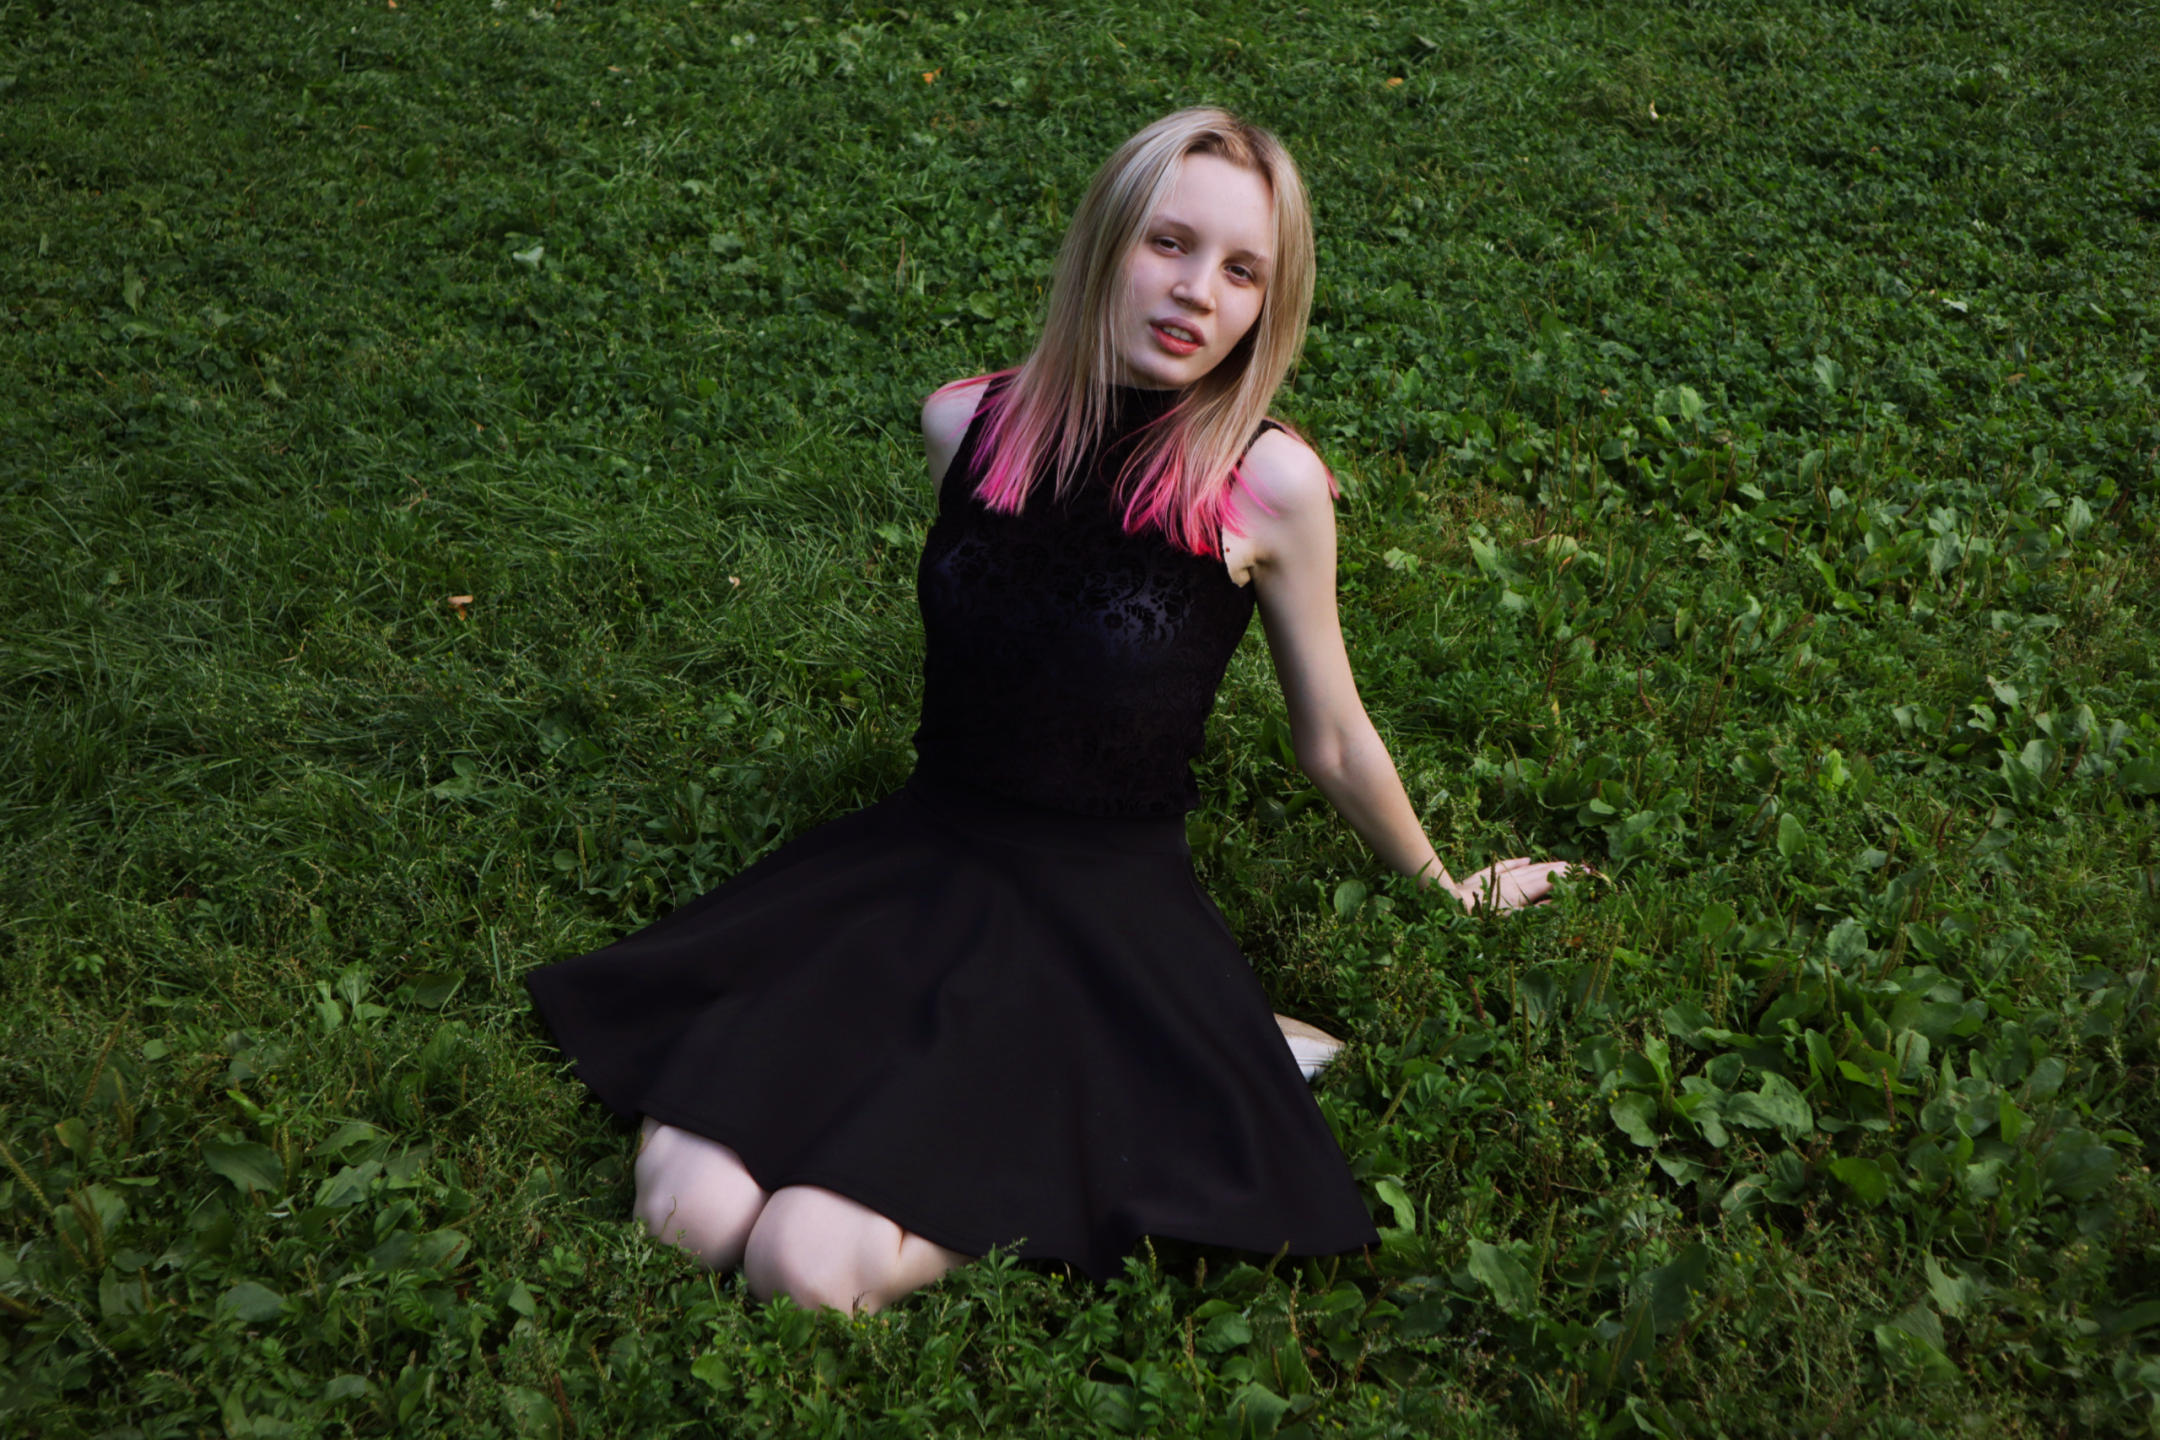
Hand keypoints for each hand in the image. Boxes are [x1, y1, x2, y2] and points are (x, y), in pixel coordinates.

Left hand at [1450, 857, 1590, 912]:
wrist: (1452, 904)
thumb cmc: (1483, 918)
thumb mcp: (1514, 920)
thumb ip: (1538, 910)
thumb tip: (1559, 901)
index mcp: (1523, 890)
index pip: (1551, 880)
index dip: (1569, 876)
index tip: (1587, 871)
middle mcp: (1514, 879)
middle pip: (1542, 872)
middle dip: (1562, 869)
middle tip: (1580, 866)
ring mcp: (1499, 876)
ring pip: (1527, 868)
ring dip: (1545, 865)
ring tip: (1560, 863)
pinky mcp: (1484, 876)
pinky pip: (1505, 866)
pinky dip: (1518, 863)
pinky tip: (1526, 859)